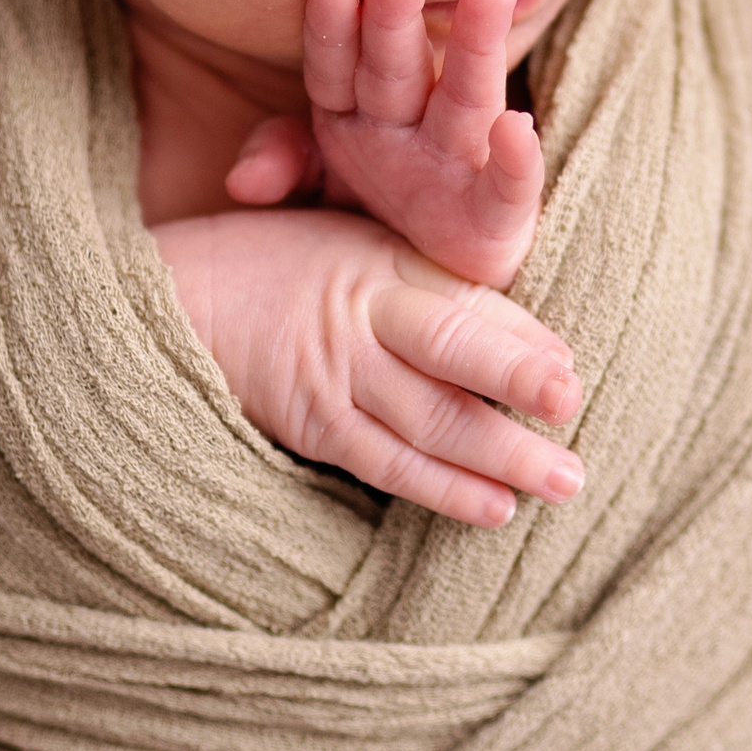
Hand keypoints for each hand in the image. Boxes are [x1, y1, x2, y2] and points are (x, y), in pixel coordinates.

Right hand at [155, 208, 584, 526]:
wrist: (179, 296)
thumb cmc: (288, 264)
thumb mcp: (359, 242)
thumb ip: (432, 277)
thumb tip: (527, 328)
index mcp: (383, 262)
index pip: (465, 297)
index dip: (520, 333)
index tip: (571, 363)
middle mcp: (363, 317)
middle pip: (449, 349)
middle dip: (515, 378)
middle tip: (572, 407)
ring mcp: (336, 376)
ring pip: (428, 421)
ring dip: (499, 455)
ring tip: (561, 481)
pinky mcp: (313, 426)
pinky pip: (387, 464)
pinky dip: (444, 490)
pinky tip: (496, 508)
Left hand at [227, 0, 543, 288]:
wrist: (433, 280)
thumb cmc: (381, 207)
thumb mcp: (318, 183)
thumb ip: (284, 161)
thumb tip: (243, 179)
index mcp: (359, 113)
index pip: (337, 64)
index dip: (332, 27)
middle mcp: (410, 127)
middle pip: (399, 67)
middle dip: (400, 15)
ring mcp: (458, 166)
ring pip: (466, 99)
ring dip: (479, 43)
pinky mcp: (497, 220)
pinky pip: (507, 188)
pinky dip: (516, 160)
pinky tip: (517, 127)